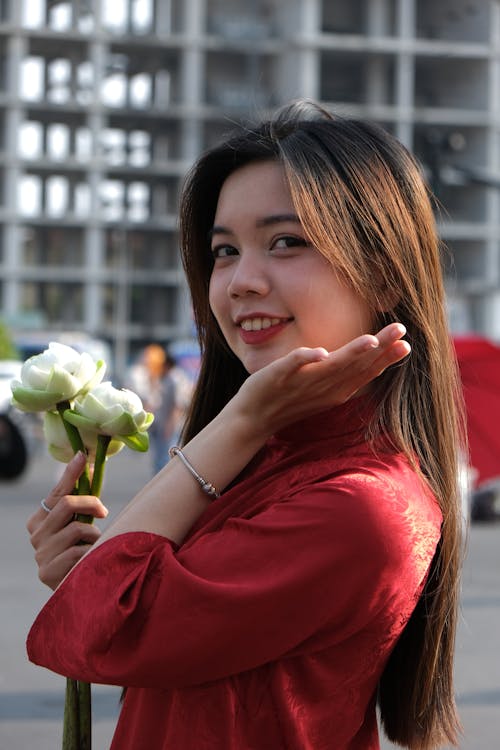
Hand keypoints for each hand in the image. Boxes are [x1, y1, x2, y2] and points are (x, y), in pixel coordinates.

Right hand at [26, 452, 107, 589]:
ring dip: (94, 535)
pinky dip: (92, 553)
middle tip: (104, 511)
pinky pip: (80, 552)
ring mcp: (40, 554)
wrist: (76, 592)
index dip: (70, 473)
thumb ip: (78, 503)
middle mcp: (35, 536)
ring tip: (94, 546)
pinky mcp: (48, 572)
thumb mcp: (77, 525)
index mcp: (38, 521)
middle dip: (91, 503)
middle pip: (67, 504)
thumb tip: (85, 462)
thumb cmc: (80, 553)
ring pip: (78, 528)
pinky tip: (89, 561)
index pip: (56, 493)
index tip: (83, 455)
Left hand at [234, 323, 409, 436]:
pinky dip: (306, 359)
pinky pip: (292, 366)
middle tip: (401, 329)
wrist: (254, 418)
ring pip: (330, 367)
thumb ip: (345, 372)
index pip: (365, 371)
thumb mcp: (324, 387)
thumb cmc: (292, 400)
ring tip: (370, 339)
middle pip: (355, 365)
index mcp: (336, 389)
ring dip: (351, 353)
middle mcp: (324, 387)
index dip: (386, 358)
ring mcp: (302, 383)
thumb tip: (369, 355)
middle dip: (379, 348)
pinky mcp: (278, 377)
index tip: (406, 343)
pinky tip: (321, 352)